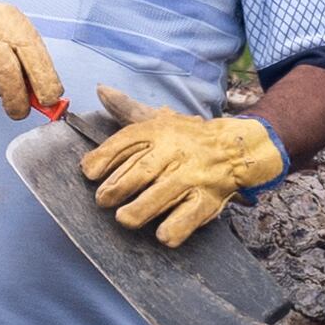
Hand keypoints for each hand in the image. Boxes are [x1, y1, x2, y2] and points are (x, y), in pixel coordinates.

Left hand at [83, 88, 286, 245]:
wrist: (235, 148)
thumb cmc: (186, 137)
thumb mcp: (158, 119)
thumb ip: (126, 109)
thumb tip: (100, 89)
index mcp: (159, 132)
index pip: (128, 141)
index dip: (105, 157)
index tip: (89, 172)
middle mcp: (174, 153)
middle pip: (142, 170)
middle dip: (118, 187)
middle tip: (102, 200)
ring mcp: (191, 178)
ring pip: (163, 194)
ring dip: (141, 209)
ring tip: (124, 218)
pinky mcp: (206, 201)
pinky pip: (190, 217)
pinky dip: (176, 227)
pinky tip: (162, 234)